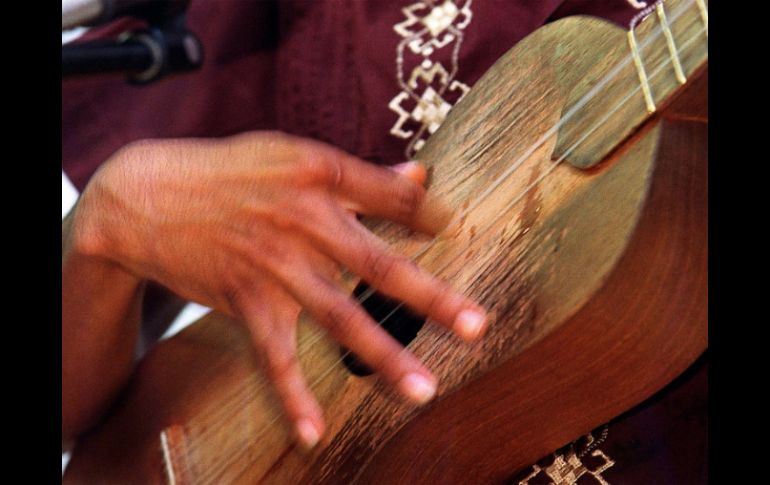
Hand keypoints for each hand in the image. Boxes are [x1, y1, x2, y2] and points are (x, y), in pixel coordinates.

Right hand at [71, 131, 487, 447]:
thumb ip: (356, 173)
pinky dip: (291, 396)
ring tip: (424, 391)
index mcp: (321, 172)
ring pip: (339, 316)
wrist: (145, 195)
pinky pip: (273, 356)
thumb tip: (419, 175)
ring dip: (384, 356)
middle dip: (431, 296)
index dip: (431, 215)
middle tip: (476, 326)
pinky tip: (313, 434)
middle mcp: (304, 220)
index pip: (394, 196)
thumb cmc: (229, 172)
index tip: (455, 231)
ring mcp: (276, 264)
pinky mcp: (245, 299)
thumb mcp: (291, 154)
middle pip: (379, 263)